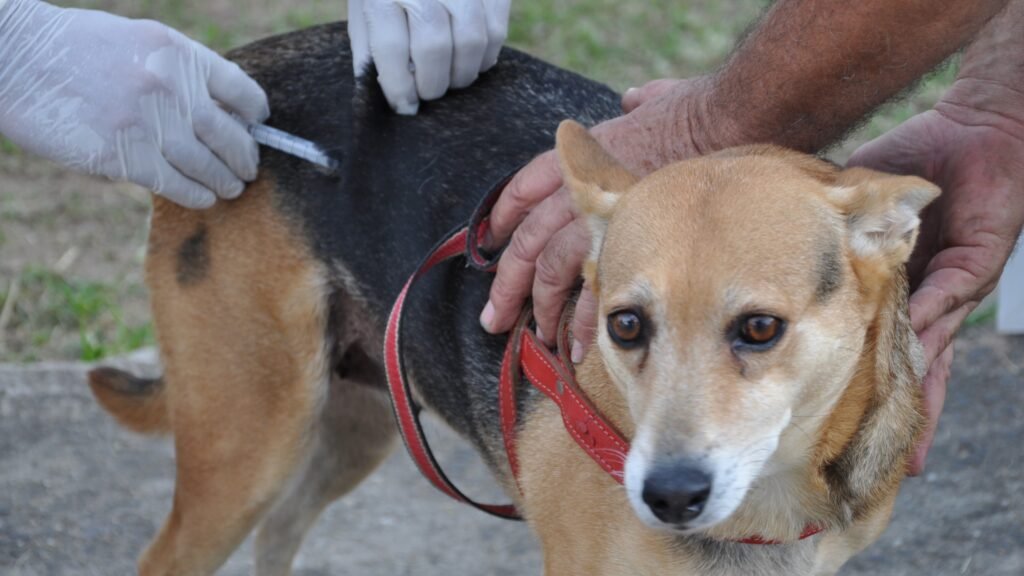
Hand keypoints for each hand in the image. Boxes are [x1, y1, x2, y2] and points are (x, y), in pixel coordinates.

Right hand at [0, 0, 268, 208]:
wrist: (17, 58)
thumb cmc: (79, 49)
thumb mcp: (140, 42)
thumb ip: (181, 73)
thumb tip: (217, 116)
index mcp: (179, 54)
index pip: (241, 91)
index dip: (255, 114)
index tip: (256, 126)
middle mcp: (170, 88)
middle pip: (230, 136)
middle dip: (246, 157)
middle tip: (249, 169)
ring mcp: (147, 124)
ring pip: (206, 166)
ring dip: (225, 181)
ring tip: (230, 187)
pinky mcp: (120, 156)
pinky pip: (173, 184)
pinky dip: (195, 194)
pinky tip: (203, 197)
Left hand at [349, 0, 510, 114]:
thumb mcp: (364, 12)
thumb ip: (371, 51)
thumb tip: (392, 98)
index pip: (391, 47)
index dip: (399, 86)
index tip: (405, 106)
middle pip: (434, 46)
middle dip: (432, 83)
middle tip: (429, 92)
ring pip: (471, 41)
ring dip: (461, 74)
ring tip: (450, 79)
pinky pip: (496, 33)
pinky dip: (485, 57)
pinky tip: (469, 60)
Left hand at [480, 77, 719, 359]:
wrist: (725, 124)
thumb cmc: (699, 112)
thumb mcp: (658, 100)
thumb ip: (641, 103)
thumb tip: (637, 99)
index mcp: (579, 157)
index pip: (524, 189)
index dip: (504, 218)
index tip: (493, 243)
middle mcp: (577, 189)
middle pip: (527, 241)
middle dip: (507, 284)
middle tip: (494, 318)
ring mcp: (597, 220)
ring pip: (549, 270)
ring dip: (541, 307)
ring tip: (539, 338)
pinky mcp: (625, 247)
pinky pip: (593, 291)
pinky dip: (583, 321)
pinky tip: (577, 345)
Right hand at [849, 80, 1023, 473]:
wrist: (974, 127)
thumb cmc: (918, 155)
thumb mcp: (851, 202)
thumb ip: (827, 229)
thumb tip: (772, 254)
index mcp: (892, 284)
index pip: (868, 340)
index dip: (854, 381)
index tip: (834, 425)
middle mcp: (923, 297)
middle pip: (908, 368)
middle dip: (900, 420)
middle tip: (889, 468)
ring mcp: (950, 288)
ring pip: (932, 356)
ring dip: (919, 402)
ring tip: (909, 453)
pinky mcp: (973, 269)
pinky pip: (944, 306)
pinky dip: (928, 336)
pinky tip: (912, 371)